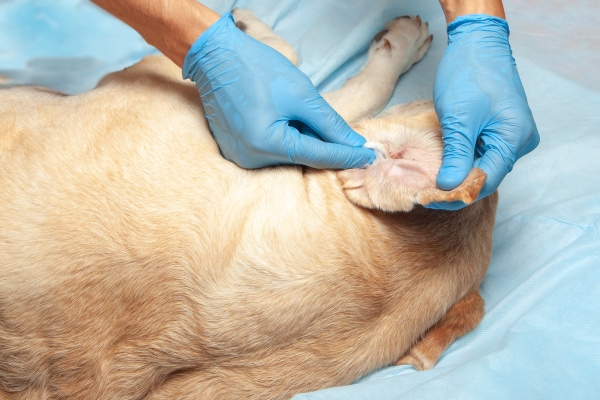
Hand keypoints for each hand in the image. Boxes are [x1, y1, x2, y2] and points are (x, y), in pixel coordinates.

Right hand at [182, 13, 375, 168]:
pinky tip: (287, 117)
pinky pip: (270, 148)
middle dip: (324, 144)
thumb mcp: (301, 94)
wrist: (215, 56)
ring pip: (286, 153)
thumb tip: (353, 144)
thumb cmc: (256, 68)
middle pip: (301, 156)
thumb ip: (329, 123)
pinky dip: (285, 136)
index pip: (317, 156)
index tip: (369, 157)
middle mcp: (250, 159)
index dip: (346, 156)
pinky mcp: (236, 149)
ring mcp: (240, 156)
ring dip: (303, 138)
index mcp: (266, 145)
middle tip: (344, 132)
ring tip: (301, 112)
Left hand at [429, 15, 538, 209]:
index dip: (458, 193)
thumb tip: (449, 187)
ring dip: (458, 171)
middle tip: (425, 191)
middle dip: (456, 184)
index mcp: (514, 139)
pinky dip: (462, 158)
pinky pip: (481, 151)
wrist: (477, 43)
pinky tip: (443, 162)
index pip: (486, 181)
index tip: (430, 199)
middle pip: (486, 174)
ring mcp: (510, 134)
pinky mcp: (499, 128)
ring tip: (430, 179)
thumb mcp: (459, 119)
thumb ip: (457, 156)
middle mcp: (518, 141)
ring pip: (482, 164)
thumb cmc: (469, 74)